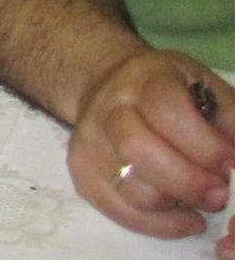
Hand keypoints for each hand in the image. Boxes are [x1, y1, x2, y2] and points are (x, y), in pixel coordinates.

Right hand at [67, 49, 234, 241]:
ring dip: (175, 203)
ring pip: (130, 187)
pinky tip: (186, 217)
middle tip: (220, 194)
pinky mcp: (83, 172)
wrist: (108, 83)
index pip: (166, 111)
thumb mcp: (205, 86)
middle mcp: (109, 107)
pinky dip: (160, 225)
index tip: (231, 165)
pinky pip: (121, 211)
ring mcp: (91, 141)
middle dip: (188, 181)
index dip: (205, 145)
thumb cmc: (169, 89)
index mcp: (144, 79)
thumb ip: (230, 119)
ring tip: (200, 199)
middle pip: (137, 149)